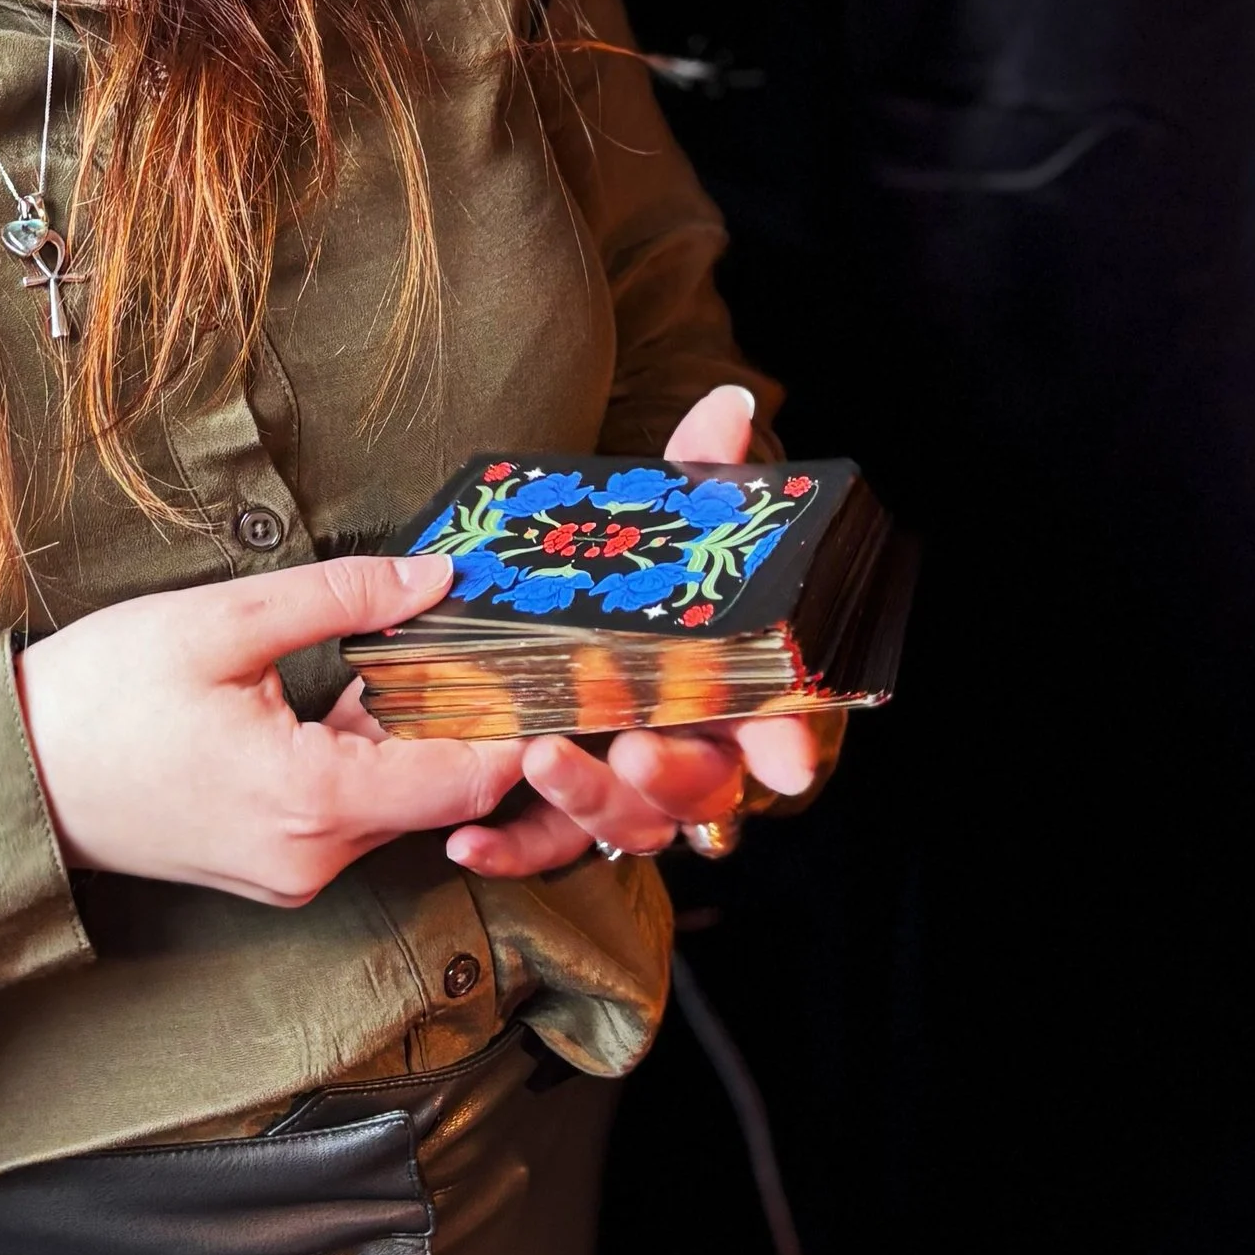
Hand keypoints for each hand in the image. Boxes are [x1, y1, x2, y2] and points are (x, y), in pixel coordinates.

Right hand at [16, 553, 527, 907]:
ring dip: (413, 730)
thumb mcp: (222, 622)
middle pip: (436, 790)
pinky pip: (348, 811)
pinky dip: (365, 754)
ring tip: (429, 645)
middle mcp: (313, 858)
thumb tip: (435, 578)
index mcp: (312, 803)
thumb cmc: (100, 696)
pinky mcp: (270, 866)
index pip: (466, 776)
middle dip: (469, 712)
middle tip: (494, 630)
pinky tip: (361, 688)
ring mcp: (290, 871)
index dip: (516, 719)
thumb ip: (341, 598)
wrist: (13, 774)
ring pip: (392, 799)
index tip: (546, 660)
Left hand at [438, 383, 827, 882]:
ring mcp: (622, 787)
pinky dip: (511, 849)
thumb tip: (726, 404)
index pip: (772, 724)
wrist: (537, 616)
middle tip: (638, 746)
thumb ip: (693, 470)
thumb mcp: (657, 517)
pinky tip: (468, 840)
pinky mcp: (557, 815)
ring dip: (589, 800)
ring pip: (628, 824)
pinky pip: (544, 849)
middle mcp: (684, 747)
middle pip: (702, 789)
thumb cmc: (623, 574)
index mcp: (722, 685)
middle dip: (678, 775)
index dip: (785, 742)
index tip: (785, 761)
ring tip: (538, 756)